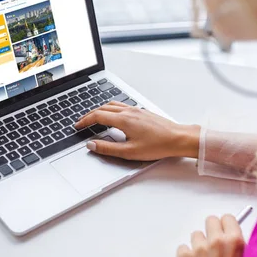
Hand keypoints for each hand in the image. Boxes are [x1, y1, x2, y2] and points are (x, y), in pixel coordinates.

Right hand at [74, 101, 200, 160]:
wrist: (178, 138)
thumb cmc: (158, 145)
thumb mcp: (129, 152)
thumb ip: (108, 148)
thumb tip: (92, 145)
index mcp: (124, 120)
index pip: (98, 116)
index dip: (85, 121)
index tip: (78, 125)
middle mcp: (129, 111)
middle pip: (102, 108)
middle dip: (89, 114)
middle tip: (82, 122)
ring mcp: (136, 110)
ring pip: (112, 105)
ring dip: (100, 109)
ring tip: (94, 117)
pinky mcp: (142, 111)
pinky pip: (121, 106)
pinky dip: (111, 109)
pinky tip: (113, 116)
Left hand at [176, 214, 244, 256]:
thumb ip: (238, 245)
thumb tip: (230, 232)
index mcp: (235, 241)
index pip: (227, 217)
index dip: (225, 226)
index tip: (224, 233)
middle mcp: (217, 241)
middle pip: (210, 220)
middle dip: (211, 231)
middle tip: (213, 246)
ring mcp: (199, 248)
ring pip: (196, 234)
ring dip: (199, 244)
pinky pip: (183, 247)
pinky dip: (186, 256)